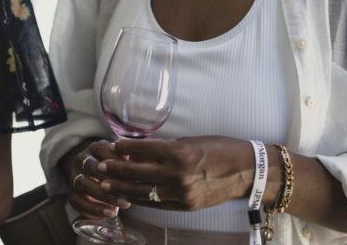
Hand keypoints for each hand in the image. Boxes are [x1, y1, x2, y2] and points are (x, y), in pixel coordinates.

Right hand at [68, 139, 131, 218]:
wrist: (94, 176)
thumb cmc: (115, 168)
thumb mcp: (122, 159)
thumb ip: (131, 160)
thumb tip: (147, 164)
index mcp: (94, 148)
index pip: (102, 149)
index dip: (116, 159)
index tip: (133, 169)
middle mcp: (81, 160)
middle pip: (91, 166)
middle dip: (110, 180)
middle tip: (129, 192)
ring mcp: (74, 177)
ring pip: (82, 183)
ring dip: (103, 195)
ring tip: (122, 205)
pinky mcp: (72, 194)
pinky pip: (77, 202)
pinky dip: (94, 209)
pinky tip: (110, 213)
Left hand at [97, 136, 253, 211]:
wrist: (247, 171)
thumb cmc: (220, 149)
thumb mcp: (190, 141)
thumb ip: (164, 147)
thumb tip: (138, 149)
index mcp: (178, 153)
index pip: (141, 150)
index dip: (123, 148)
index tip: (111, 146)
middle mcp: (177, 175)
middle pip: (136, 172)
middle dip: (115, 169)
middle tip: (99, 166)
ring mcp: (181, 193)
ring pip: (142, 191)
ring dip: (121, 187)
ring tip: (106, 183)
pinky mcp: (185, 206)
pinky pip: (156, 203)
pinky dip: (140, 199)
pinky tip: (127, 195)